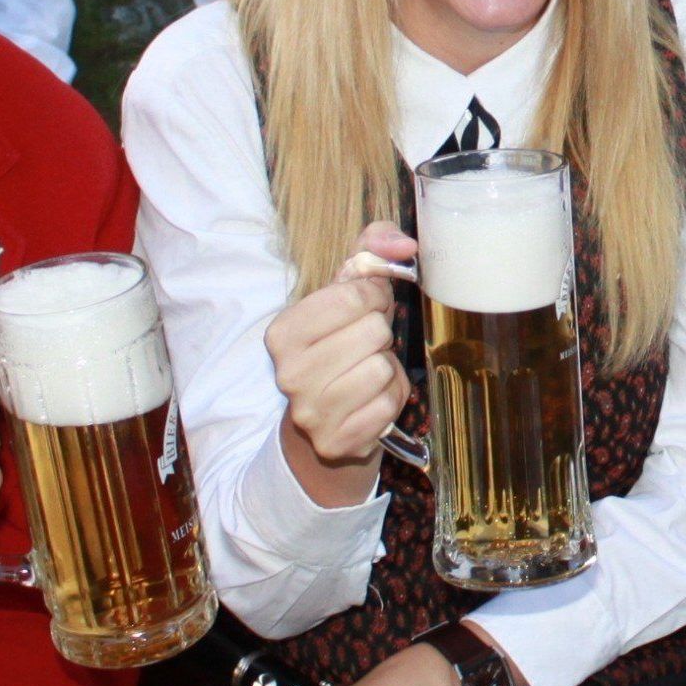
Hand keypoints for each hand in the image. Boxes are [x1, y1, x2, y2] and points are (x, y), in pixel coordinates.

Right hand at [267, 222, 414, 491]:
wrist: (325, 420)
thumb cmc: (340, 344)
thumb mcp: (347, 291)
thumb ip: (372, 247)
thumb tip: (402, 244)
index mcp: (282, 332)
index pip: (355, 295)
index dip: (374, 298)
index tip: (366, 309)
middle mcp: (288, 374)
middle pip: (374, 332)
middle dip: (379, 335)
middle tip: (365, 346)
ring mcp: (311, 413)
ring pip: (382, 369)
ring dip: (386, 368)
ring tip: (367, 372)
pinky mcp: (336, 442)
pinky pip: (390, 404)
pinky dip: (390, 399)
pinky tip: (371, 400)